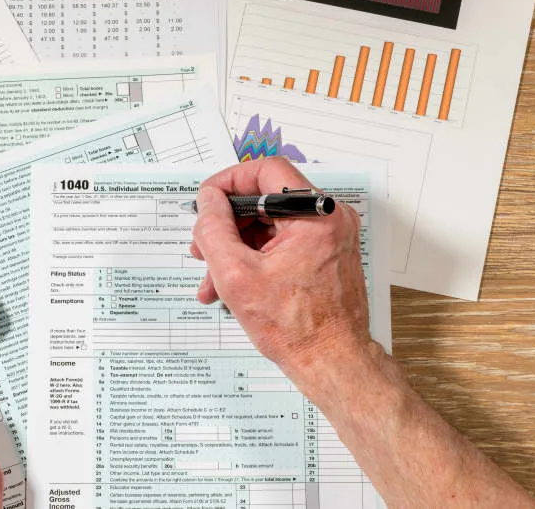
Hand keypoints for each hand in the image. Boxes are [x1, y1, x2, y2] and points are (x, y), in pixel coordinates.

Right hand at [190, 157, 371, 377]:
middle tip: (202, 246)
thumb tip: (207, 201)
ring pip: (270, 226)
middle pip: (266, 201)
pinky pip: (283, 244)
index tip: (206, 200)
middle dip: (227, 225)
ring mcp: (330, 238)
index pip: (266, 170)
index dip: (229, 181)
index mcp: (315, 215)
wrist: (332, 363)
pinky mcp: (326, 255)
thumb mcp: (235, 274)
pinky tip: (231, 286)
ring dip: (236, 248)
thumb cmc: (296, 327)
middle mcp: (329, 219)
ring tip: (212, 279)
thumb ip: (214, 229)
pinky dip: (255, 260)